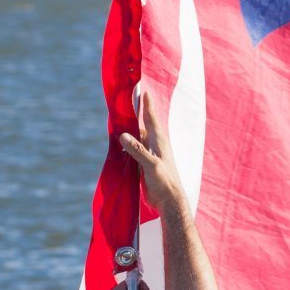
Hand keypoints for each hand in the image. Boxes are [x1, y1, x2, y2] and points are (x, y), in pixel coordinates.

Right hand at [119, 89, 186, 212]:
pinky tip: (120, 140)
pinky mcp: (144, 163)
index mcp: (159, 141)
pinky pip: (134, 148)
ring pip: (137, 136)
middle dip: (136, 112)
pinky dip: (127, 142)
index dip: (147, 104)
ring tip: (121, 116)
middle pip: (143, 124)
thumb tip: (123, 135)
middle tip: (128, 98)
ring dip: (130, 127)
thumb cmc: (165, 182)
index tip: (143, 89)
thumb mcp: (151, 165)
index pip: (151, 118)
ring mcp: (149, 153)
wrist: (169, 200)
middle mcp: (154, 144)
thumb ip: (138, 150)